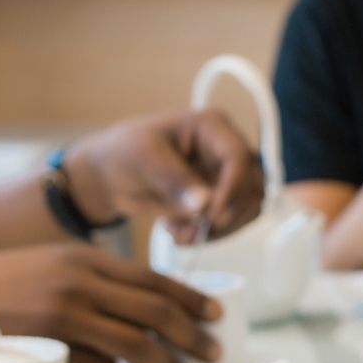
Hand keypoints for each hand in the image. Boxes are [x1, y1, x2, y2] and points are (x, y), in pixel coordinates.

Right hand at [0, 244, 225, 362]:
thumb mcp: (43, 267)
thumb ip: (86, 284)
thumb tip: (126, 314)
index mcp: (84, 258)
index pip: (153, 277)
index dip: (190, 297)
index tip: (213, 314)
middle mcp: (80, 279)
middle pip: (155, 309)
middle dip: (191, 334)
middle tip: (213, 352)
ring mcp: (63, 310)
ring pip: (133, 341)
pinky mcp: (45, 340)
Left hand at [60, 109, 263, 240]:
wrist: (111, 175)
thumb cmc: (124, 152)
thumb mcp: (143, 158)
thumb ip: (173, 179)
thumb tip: (205, 204)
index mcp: (211, 127)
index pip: (238, 157)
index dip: (232, 188)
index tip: (213, 216)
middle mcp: (226, 150)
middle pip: (252, 186)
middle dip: (226, 215)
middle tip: (194, 233)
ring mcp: (225, 176)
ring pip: (247, 208)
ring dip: (218, 229)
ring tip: (179, 234)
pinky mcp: (220, 199)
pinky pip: (231, 221)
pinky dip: (209, 235)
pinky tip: (179, 232)